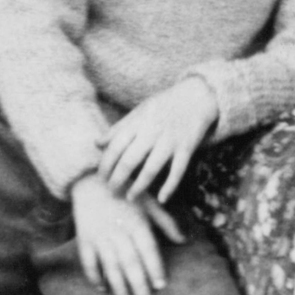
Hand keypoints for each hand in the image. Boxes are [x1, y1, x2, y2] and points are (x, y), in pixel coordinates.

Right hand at [70, 173, 181, 294]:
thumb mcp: (149, 202)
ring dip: (118, 285)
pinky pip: (89, 262)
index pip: (148, 248)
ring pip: (110, 265)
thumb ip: (166, 223)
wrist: (92, 179)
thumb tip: (184, 240)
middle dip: (138, 283)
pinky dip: (94, 276)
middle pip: (129, 261)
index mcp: (137, 221)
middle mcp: (119, 230)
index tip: (161, 285)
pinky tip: (102, 288)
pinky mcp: (84, 239)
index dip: (154, 267)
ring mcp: (100, 236)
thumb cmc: (126, 191)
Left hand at [96, 76, 218, 200]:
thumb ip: (119, 128)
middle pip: (130, 160)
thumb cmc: (164, 105)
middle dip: (117, 179)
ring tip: (130, 197)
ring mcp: (171, 139)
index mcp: (139, 120)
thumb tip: (97, 144)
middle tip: (111, 191)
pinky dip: (170, 186)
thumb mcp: (140, 110)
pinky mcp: (187, 147)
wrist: (198, 95)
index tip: (101, 177)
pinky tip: (161, 199)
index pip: (116, 145)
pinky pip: (178, 170)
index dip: (106, 164)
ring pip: (152, 168)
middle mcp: (153, 130)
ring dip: (139, 186)